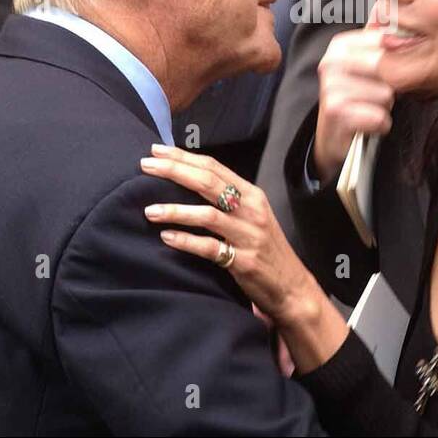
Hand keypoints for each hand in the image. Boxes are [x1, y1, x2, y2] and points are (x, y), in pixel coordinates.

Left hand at [139, 145, 320, 325]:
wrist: (291, 286)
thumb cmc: (266, 249)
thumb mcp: (252, 217)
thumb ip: (227, 200)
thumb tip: (190, 182)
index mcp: (252, 195)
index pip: (214, 168)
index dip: (184, 157)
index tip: (156, 151)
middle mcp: (251, 210)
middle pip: (209, 184)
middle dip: (175, 172)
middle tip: (146, 167)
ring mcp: (248, 235)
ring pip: (208, 215)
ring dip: (175, 211)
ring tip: (149, 210)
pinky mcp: (243, 261)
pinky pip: (210, 248)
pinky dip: (186, 242)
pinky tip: (166, 238)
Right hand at [314, 26, 394, 178]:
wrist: (334, 134)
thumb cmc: (358, 95)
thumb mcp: (369, 64)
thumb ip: (381, 37)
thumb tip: (391, 5)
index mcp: (340, 45)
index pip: (387, 43)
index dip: (398, 61)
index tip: (388, 74)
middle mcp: (331, 61)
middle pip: (389, 69)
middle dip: (391, 86)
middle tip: (377, 93)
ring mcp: (331, 86)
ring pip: (386, 95)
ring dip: (385, 106)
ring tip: (369, 108)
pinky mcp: (335, 112)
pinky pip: (379, 117)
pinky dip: (380, 124)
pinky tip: (367, 123)